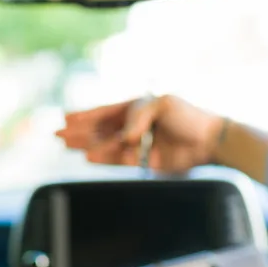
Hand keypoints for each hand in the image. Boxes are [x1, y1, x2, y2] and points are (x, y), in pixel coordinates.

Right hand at [56, 95, 224, 172]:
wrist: (210, 140)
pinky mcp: (144, 161)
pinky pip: (119, 160)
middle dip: (79, 132)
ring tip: (67, 146)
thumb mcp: (162, 105)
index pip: (105, 111)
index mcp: (137, 107)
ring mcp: (138, 144)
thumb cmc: (189, 116)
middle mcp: (134, 126)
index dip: (85, 115)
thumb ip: (138, 118)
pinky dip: (104, 158)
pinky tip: (89, 156)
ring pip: (106, 145)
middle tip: (57, 135)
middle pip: (101, 130)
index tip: (65, 118)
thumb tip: (122, 137)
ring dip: (87, 145)